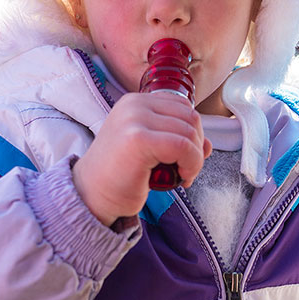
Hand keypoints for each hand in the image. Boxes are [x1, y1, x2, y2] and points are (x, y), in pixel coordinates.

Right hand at [72, 92, 211, 225]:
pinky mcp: (138, 139)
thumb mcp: (152, 151)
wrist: (90, 196)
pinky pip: (183, 146)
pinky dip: (191, 165)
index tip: (186, 158)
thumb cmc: (119, 176)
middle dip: (197, 147)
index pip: (183, 107)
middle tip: (186, 170)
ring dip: (195, 159)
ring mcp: (134, 119)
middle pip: (190, 117)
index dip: (193, 134)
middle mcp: (134, 105)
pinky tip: (181, 179)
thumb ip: (177, 140)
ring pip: (189, 132)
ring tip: (181, 176)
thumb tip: (208, 144)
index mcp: (136, 102)